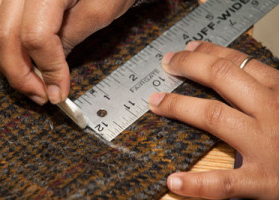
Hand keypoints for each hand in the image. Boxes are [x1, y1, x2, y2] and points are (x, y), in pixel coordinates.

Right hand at [0, 0, 134, 104]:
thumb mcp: (98, 13)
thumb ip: (70, 40)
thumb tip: (49, 74)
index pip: (35, 36)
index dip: (48, 69)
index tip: (59, 92)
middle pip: (5, 35)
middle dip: (20, 74)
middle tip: (42, 96)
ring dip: (12, 64)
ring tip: (34, 85)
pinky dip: (10, 49)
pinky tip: (26, 63)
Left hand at [149, 41, 278, 198]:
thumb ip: (265, 90)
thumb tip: (236, 73)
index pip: (239, 62)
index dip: (210, 52)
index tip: (189, 48)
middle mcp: (271, 112)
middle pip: (223, 78)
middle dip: (190, 66)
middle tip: (167, 63)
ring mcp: (266, 144)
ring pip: (215, 116)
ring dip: (179, 107)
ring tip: (156, 103)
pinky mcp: (263, 181)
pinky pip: (225, 182)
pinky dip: (197, 183)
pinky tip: (175, 181)